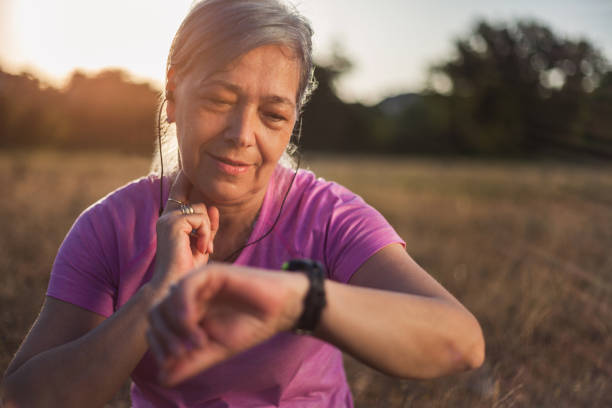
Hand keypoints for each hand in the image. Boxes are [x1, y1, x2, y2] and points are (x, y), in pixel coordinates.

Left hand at [146, 264, 307, 385]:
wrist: (281, 311)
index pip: (156, 325)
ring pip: (167, 299)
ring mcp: (199, 283)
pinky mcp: (212, 273)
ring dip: (175, 326)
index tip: (171, 364)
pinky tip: (194, 324)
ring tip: (198, 343)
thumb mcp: (217, 350)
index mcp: (188, 312)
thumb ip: (191, 362)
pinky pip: (185, 286)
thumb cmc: (252, 327)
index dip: (157, 345)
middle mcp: (189, 296)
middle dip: (163, 337)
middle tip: (182, 354)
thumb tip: (162, 378)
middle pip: (156, 313)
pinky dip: (183, 307)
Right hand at [151, 171, 219, 290]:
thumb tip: (213, 207)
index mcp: (170, 220)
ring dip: (208, 230)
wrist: (177, 284)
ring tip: (203, 249)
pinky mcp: (172, 223)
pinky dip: (206, 233)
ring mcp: (167, 218)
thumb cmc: (188, 269)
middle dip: (209, 224)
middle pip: (199, 204)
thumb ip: (207, 226)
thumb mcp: (202, 243)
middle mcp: (166, 216)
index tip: (186, 165)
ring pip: (201, 210)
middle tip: (207, 245)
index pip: (178, 193)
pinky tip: (202, 249)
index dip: (184, 179)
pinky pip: (201, 217)